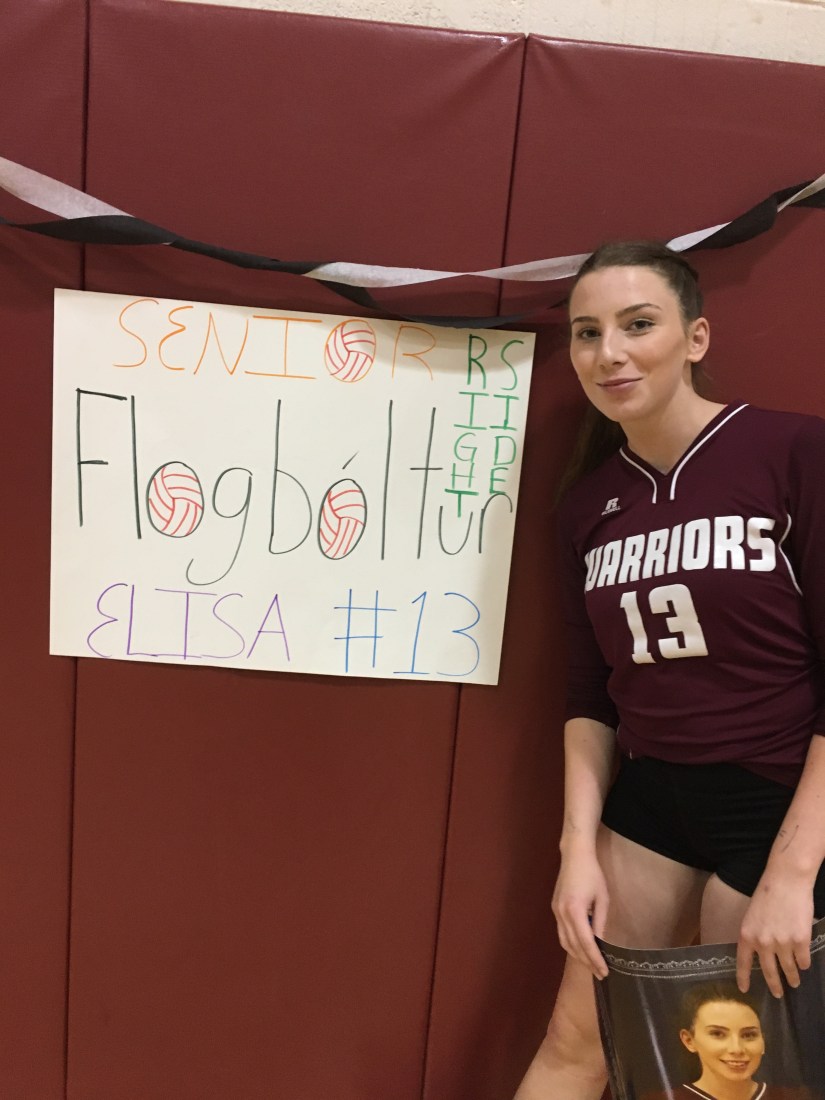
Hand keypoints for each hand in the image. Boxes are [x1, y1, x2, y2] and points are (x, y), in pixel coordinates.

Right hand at [551, 847, 609, 978]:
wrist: (574, 855)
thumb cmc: (593, 874)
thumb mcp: (602, 899)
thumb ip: (601, 922)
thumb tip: (601, 944)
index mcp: (575, 911)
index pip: (586, 943)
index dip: (595, 959)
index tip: (604, 972)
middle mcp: (562, 914)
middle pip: (573, 946)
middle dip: (587, 961)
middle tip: (600, 973)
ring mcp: (555, 911)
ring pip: (564, 942)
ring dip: (577, 955)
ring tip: (591, 964)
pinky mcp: (554, 909)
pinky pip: (561, 933)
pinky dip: (571, 944)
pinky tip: (581, 948)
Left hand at [736, 869, 814, 997]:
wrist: (787, 880)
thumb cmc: (768, 893)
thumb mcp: (753, 915)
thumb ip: (755, 935)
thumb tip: (761, 955)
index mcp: (747, 934)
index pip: (743, 962)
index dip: (743, 977)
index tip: (744, 989)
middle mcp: (763, 942)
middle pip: (769, 971)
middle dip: (774, 985)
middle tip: (778, 994)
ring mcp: (782, 943)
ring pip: (789, 969)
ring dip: (792, 977)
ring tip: (794, 982)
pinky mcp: (800, 941)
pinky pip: (803, 960)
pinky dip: (804, 964)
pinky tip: (804, 964)